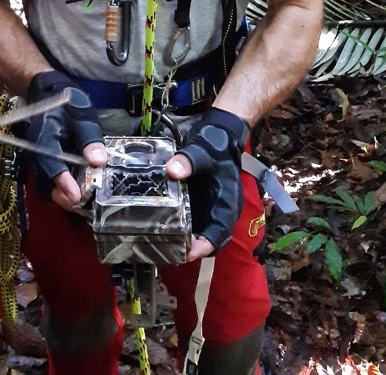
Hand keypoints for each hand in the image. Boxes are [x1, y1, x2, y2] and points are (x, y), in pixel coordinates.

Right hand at [25, 71, 105, 211]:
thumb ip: (89, 137)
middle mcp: (36, 153)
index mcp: (44, 138)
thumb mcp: (81, 113)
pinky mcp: (44, 162)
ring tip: (83, 200)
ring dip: (62, 195)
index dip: (63, 183)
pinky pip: (49, 181)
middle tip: (82, 203)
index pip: (51, 165)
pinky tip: (79, 188)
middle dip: (62, 197)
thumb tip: (98, 162)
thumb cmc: (64, 102)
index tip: (76, 197)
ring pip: (45, 186)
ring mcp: (38, 159)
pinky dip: (62, 189)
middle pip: (44, 184)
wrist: (46, 92)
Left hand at [165, 106, 248, 260]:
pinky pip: (189, 220)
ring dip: (183, 241)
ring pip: (198, 232)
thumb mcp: (202, 151)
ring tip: (160, 244)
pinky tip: (159, 226)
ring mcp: (207, 208)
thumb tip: (172, 171)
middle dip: (190, 249)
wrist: (219, 132)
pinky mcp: (197, 203)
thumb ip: (188, 161)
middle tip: (168, 252)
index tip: (187, 253)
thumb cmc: (215, 145)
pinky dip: (178, 227)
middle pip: (207, 239)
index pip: (219, 234)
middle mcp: (218, 211)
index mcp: (226, 205)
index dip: (204, 246)